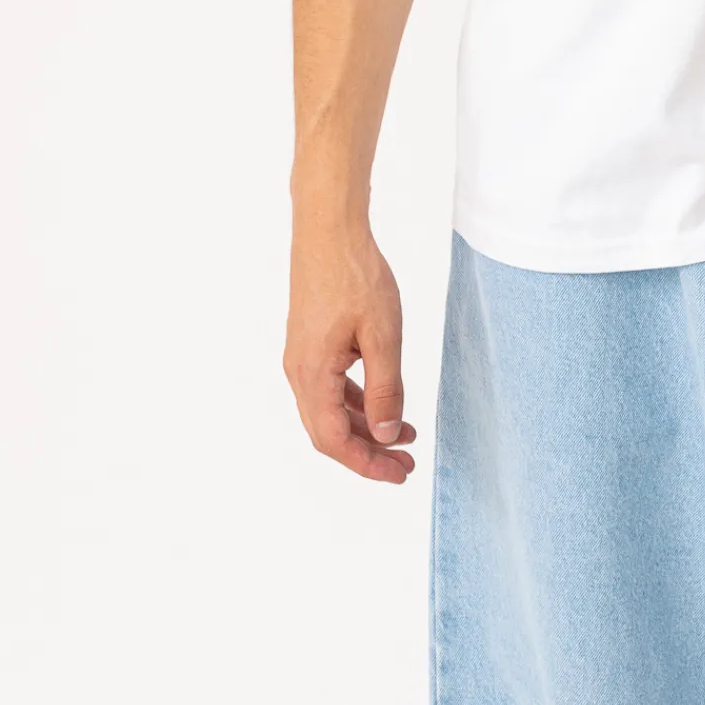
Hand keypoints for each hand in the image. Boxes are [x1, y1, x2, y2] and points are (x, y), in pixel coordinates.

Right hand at [284, 223, 415, 483]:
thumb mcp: (383, 335)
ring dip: (365, 427)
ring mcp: (302, 357)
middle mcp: (299, 371)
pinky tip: (384, 403)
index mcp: (312, 374)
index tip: (398, 474)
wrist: (329, 230)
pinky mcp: (310, 343)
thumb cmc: (355, 275)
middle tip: (405, 464)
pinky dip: (357, 401)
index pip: (334, 441)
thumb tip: (387, 434)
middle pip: (329, 432)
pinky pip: (331, 386)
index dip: (366, 463)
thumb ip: (386, 388)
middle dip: (368, 452)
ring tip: (405, 436)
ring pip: (330, 410)